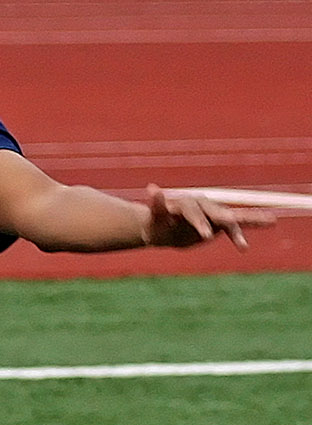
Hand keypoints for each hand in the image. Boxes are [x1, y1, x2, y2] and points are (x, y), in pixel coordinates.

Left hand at [144, 184, 274, 249]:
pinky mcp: (218, 224)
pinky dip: (242, 234)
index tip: (206, 236)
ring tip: (272, 220)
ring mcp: (212, 214)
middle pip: (217, 212)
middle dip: (226, 219)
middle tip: (235, 225)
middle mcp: (203, 206)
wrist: (161, 229)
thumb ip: (157, 204)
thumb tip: (152, 188)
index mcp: (186, 204)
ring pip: (233, 216)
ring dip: (252, 219)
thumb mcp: (154, 217)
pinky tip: (260, 234)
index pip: (194, 212)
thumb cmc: (155, 224)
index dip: (200, 222)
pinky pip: (234, 228)